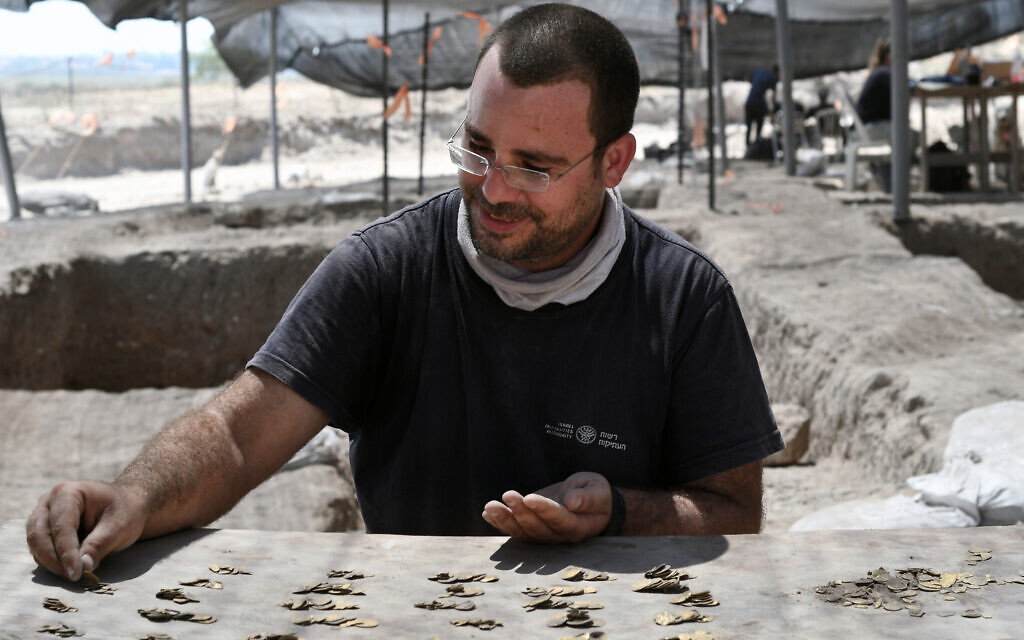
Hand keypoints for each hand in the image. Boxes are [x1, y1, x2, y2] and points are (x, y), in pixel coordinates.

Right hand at [25, 481, 147, 581]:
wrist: (126, 507)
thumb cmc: (124, 512)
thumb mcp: (119, 527)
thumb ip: (99, 545)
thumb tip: (84, 566)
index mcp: (68, 493)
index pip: (61, 526)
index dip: (66, 552)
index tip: (75, 573)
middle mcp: (49, 501)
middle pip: (40, 535)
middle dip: (55, 560)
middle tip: (74, 577)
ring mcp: (42, 514)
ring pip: (36, 544)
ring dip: (51, 562)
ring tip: (74, 573)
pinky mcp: (42, 529)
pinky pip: (39, 549)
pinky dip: (51, 561)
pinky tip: (69, 568)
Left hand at [481, 472, 612, 543]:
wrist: (591, 504)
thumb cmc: (596, 495)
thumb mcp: (598, 491)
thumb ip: (589, 498)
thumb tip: (573, 501)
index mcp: (577, 526)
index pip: (558, 519)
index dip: (544, 510)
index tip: (530, 497)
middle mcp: (558, 536)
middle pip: (536, 528)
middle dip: (520, 512)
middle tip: (508, 494)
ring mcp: (544, 535)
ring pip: (522, 532)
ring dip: (505, 519)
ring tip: (490, 506)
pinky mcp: (532, 530)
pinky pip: (515, 530)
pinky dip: (500, 524)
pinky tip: (487, 514)